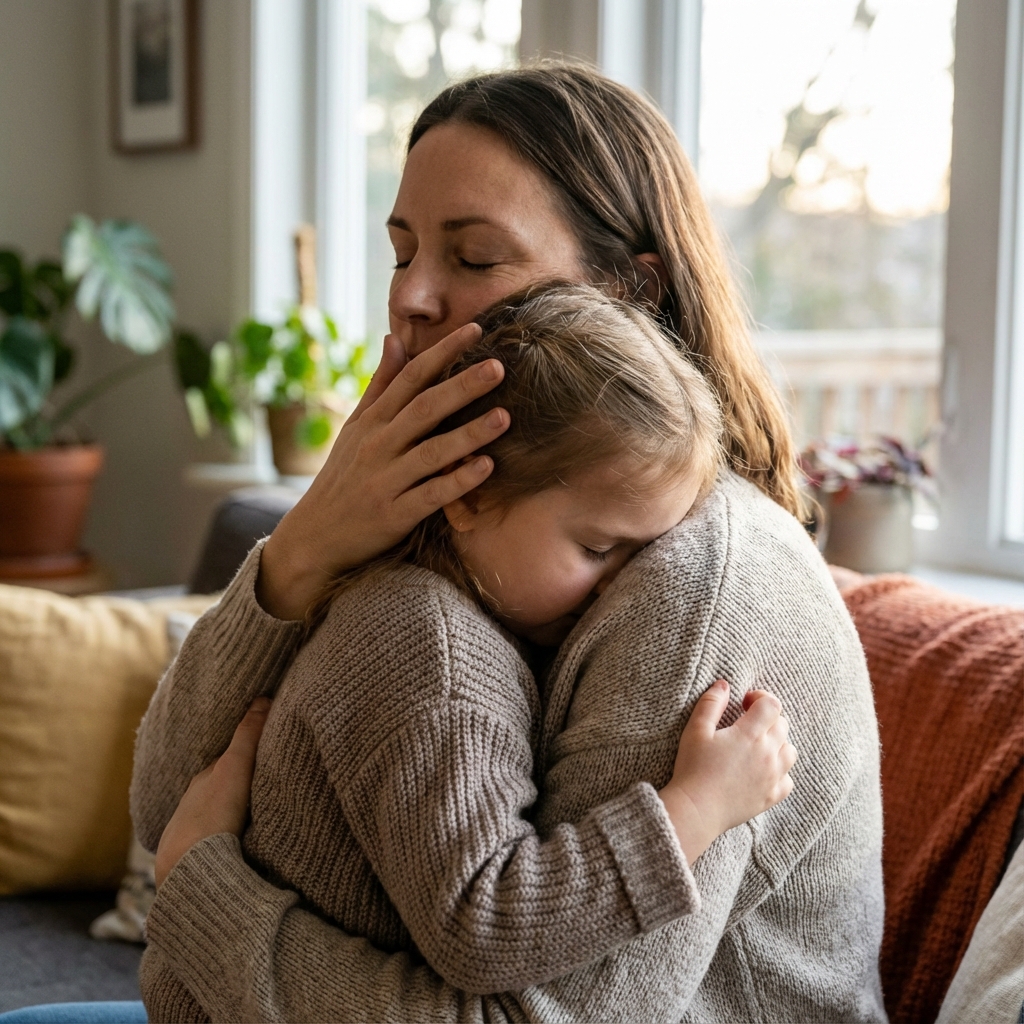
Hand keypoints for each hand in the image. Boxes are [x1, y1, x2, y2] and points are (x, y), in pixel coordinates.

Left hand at [154, 699, 270, 886]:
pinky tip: (236, 844)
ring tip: (253, 815)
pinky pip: (212, 841)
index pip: (228, 761)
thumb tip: (262, 697)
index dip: (246, 754)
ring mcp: (191, 833)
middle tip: (262, 781)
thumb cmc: (213, 815)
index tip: (264, 749)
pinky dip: (224, 836)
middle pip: (220, 788)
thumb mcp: (235, 768)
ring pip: (215, 815)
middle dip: (237, 784)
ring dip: (230, 813)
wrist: (188, 870)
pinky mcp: (193, 860)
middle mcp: (193, 803)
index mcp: (203, 780)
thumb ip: (249, 734)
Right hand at [258, 324, 509, 619]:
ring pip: (431, 452)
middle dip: (462, 386)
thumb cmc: (342, 477)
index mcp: (373, 421)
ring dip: (468, 434)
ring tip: (505, 417)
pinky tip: (486, 468)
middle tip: (499, 367)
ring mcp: (386, 480)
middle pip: (424, 409)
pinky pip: (431, 495)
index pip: (411, 377)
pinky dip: (458, 482)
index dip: (443, 352)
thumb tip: (394, 338)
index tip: (475, 329)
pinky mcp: (394, 515)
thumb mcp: (355, 427)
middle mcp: (378, 446)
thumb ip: (380, 385)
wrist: (313, 536)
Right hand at [658, 680, 796, 865]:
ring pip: (790, 751)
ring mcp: (773, 777)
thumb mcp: (696, 730)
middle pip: (783, 725)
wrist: (697, 809)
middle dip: (767, 718)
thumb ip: (711, 704)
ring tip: (756, 746)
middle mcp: (768, 753)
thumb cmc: (693, 768)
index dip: (760, 698)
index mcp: (750, 734)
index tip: (745, 702)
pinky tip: (762, 771)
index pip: (771, 705)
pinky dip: (780, 772)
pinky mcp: (772, 796)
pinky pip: (788, 779)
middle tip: (747, 722)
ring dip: (777, 743)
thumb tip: (724, 684)